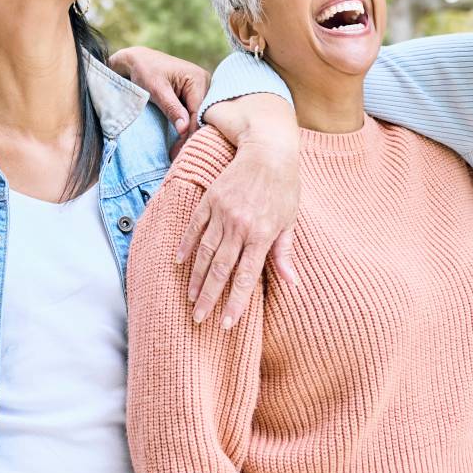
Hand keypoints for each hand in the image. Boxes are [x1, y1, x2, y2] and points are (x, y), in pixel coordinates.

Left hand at [107, 46, 207, 151]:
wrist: (137, 60)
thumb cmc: (145, 71)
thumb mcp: (157, 91)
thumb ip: (172, 109)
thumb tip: (184, 129)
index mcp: (198, 78)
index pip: (198, 113)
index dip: (189, 134)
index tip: (179, 151)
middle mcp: (205, 82)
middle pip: (202, 116)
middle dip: (191, 136)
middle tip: (178, 156)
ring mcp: (202, 87)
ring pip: (200, 116)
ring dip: (190, 133)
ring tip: (178, 151)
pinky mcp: (195, 93)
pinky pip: (195, 112)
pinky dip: (188, 125)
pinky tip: (180, 139)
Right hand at [186, 93, 300, 327]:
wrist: (267, 149)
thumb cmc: (284, 187)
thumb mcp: (289, 221)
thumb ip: (284, 254)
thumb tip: (292, 284)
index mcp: (261, 235)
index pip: (246, 277)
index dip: (235, 303)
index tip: (226, 323)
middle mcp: (240, 226)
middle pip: (221, 270)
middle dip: (209, 297)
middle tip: (199, 318)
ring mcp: (222, 213)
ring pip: (205, 252)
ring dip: (196, 277)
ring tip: (189, 297)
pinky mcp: (210, 200)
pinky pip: (195, 228)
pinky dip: (186, 245)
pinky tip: (180, 262)